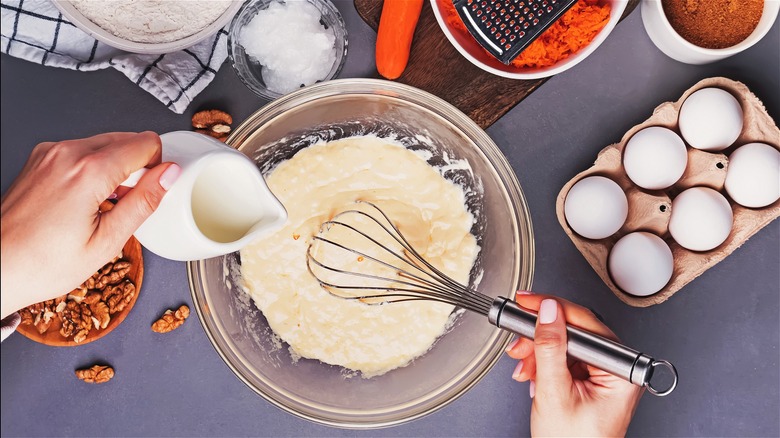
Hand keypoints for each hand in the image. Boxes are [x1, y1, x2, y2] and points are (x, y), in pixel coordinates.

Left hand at [1, 132, 180, 318]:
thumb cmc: (40, 264)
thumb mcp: (107, 241)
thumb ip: (144, 202)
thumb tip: (168, 175)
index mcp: (88, 171)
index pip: (145, 143)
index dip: (158, 167)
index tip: (152, 190)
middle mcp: (66, 153)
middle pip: (126, 139)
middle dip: (137, 168)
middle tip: (127, 205)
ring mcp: (49, 154)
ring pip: (105, 144)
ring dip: (115, 169)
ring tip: (104, 207)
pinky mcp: (40, 160)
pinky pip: (81, 152)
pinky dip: (93, 170)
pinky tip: (85, 202)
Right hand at [506, 292, 642, 436]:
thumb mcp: (554, 393)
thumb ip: (550, 348)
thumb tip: (548, 311)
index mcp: (620, 372)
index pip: (586, 323)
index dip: (552, 310)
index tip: (527, 302)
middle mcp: (616, 371)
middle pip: (574, 332)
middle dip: (540, 338)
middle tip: (519, 344)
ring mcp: (603, 376)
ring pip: (565, 344)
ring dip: (537, 353)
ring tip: (523, 367)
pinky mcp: (589, 382)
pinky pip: (564, 359)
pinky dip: (543, 364)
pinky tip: (533, 375)